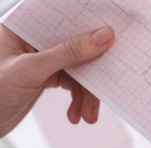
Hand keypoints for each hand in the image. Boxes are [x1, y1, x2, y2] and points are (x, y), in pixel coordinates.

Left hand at [0, 24, 114, 136]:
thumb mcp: (31, 71)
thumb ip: (68, 53)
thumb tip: (102, 36)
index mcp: (24, 26)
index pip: (64, 17)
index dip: (90, 25)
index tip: (113, 35)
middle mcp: (35, 39)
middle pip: (77, 46)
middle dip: (92, 73)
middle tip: (103, 88)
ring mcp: (43, 58)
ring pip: (79, 69)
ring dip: (87, 94)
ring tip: (88, 114)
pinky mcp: (47, 75)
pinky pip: (73, 83)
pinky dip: (78, 100)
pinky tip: (77, 114)